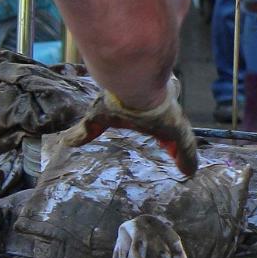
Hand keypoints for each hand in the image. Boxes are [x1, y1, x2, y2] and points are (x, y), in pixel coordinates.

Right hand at [55, 75, 199, 176]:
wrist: (133, 87)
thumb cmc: (117, 99)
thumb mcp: (98, 117)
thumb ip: (86, 131)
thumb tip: (66, 142)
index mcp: (144, 113)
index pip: (155, 125)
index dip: (160, 134)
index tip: (162, 143)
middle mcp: (160, 116)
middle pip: (171, 132)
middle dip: (173, 143)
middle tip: (174, 153)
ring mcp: (170, 122)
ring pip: (181, 140)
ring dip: (183, 153)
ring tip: (188, 167)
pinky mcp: (177, 128)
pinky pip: (185, 148)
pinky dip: (187, 160)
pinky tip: (190, 170)